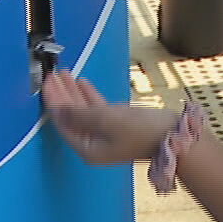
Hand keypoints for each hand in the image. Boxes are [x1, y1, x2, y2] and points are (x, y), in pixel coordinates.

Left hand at [41, 72, 178, 165]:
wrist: (175, 138)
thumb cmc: (144, 132)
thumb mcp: (107, 120)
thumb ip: (80, 114)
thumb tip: (60, 109)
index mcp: (87, 148)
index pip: (62, 121)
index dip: (54, 100)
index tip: (47, 81)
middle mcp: (93, 143)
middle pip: (70, 115)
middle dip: (61, 94)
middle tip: (52, 74)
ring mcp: (105, 134)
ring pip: (82, 110)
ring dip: (73, 92)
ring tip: (64, 73)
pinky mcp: (117, 126)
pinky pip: (96, 109)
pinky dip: (88, 96)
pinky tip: (82, 83)